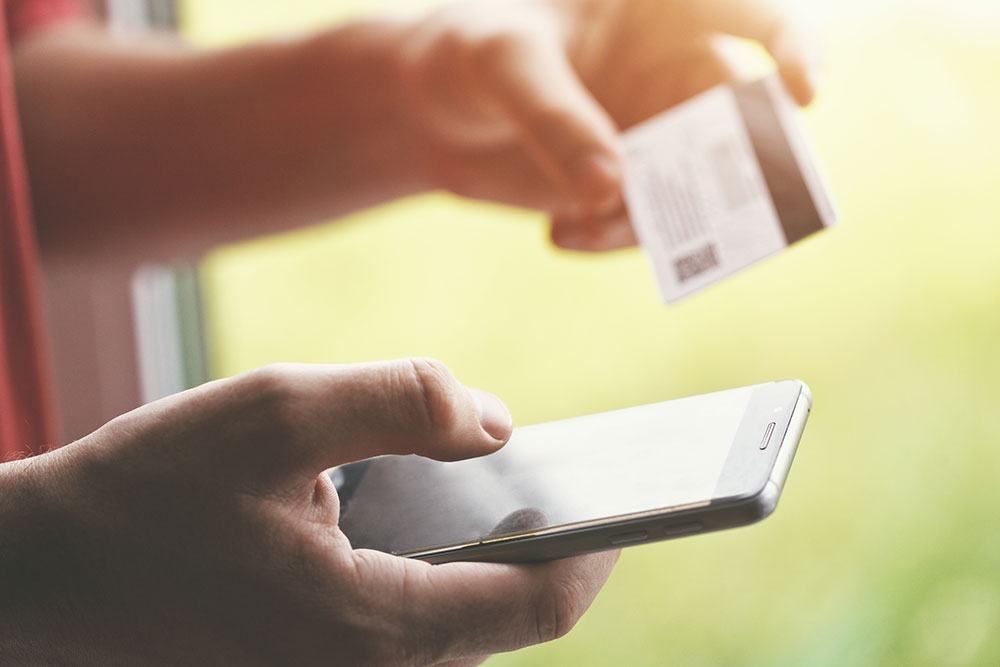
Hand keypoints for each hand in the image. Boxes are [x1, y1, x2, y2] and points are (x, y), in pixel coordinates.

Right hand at [0, 359, 617, 665]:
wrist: (44, 574)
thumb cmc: (146, 494)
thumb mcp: (276, 412)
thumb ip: (401, 401)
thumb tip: (495, 424)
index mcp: (371, 626)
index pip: (538, 606)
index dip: (598, 546)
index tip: (633, 492)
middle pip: (507, 617)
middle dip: (546, 539)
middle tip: (570, 466)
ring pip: (460, 619)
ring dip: (490, 549)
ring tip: (509, 474)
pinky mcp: (315, 660)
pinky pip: (412, 620)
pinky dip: (440, 564)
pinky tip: (429, 505)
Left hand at [398, 0, 819, 250]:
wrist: (424, 110)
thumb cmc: (464, 51)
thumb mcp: (500, 63)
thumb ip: (554, 115)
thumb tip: (612, 187)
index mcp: (660, 11)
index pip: (751, 14)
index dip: (794, 47)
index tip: (803, 92)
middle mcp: (672, 73)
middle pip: (742, 122)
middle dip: (738, 172)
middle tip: (708, 210)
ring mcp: (653, 136)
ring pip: (699, 189)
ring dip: (656, 221)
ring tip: (580, 227)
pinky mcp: (627, 187)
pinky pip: (650, 226)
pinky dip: (615, 240)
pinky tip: (558, 234)